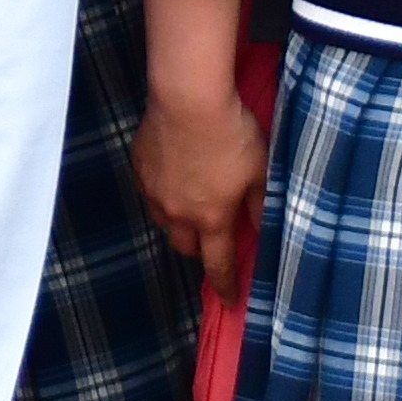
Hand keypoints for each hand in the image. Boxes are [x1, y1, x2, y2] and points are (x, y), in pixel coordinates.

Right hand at [137, 79, 268, 294]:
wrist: (187, 100)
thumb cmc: (231, 134)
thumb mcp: (260, 170)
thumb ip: (260, 202)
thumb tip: (262, 225)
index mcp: (212, 219)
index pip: (219, 264)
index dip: (226, 284)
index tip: (230, 300)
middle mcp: (179, 213)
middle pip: (186, 247)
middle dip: (200, 250)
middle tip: (211, 241)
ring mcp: (155, 192)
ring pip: (164, 221)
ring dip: (179, 222)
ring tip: (191, 205)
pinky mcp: (140, 169)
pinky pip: (150, 192)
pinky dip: (163, 193)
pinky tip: (172, 176)